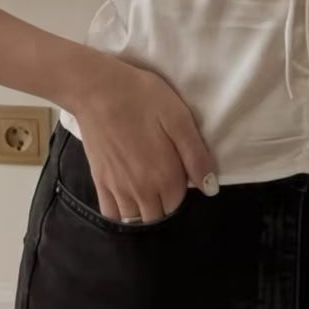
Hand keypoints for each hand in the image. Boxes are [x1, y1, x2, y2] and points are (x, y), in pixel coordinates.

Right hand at [67, 55, 217, 222]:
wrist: (97, 89)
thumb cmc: (142, 98)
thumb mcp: (179, 118)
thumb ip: (196, 156)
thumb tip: (210, 188)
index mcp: (164, 176)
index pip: (178, 201)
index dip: (181, 186)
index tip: (176, 167)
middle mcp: (141, 191)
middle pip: (158, 215)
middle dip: (164, 201)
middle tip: (161, 175)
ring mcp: (117, 189)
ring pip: (135, 219)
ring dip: (143, 210)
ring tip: (145, 186)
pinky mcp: (99, 182)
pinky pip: (111, 213)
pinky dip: (120, 213)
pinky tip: (125, 197)